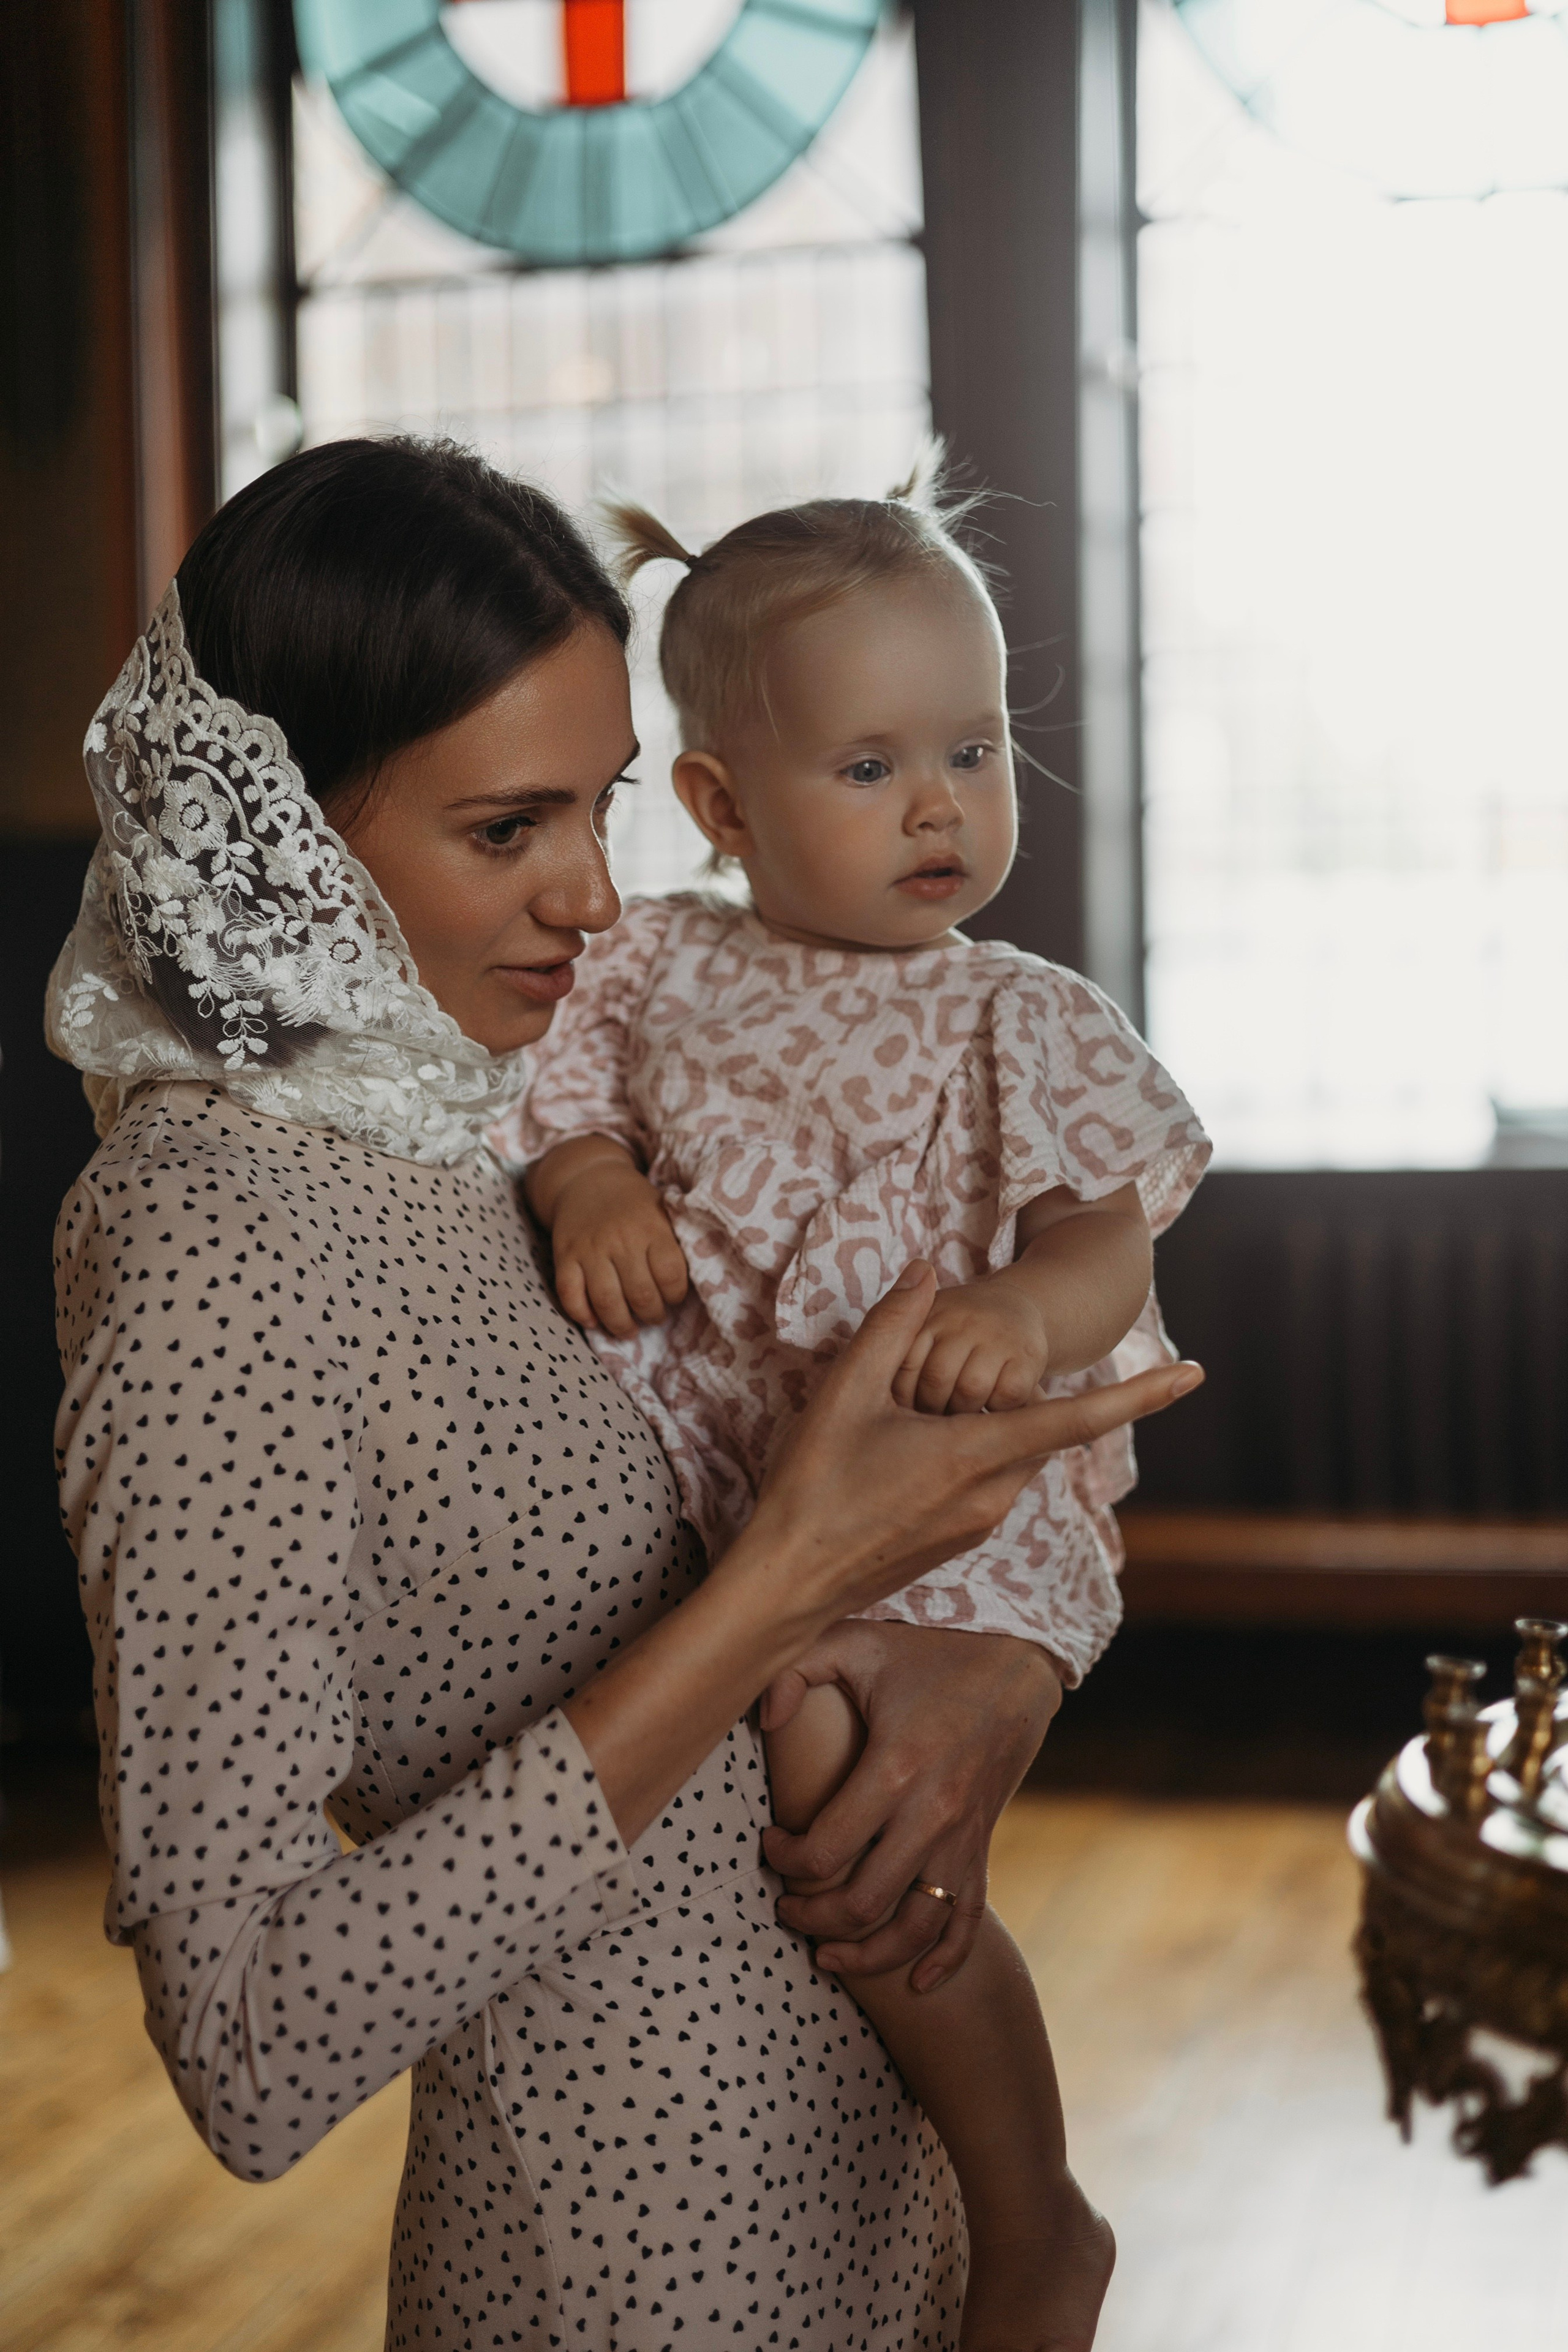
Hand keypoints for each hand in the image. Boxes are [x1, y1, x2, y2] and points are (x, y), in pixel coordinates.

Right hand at [550, 1155, 687, 1335]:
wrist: (588, 1178)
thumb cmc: (635, 1203)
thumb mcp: (663, 1211)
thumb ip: (675, 1243)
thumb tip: (698, 1281)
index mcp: (651, 1227)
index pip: (670, 1275)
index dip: (676, 1295)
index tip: (674, 1298)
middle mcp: (620, 1239)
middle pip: (640, 1294)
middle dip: (652, 1315)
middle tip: (654, 1317)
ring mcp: (589, 1248)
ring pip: (606, 1301)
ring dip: (620, 1325)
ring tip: (628, 1330)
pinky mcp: (564, 1255)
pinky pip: (569, 1294)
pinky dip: (581, 1314)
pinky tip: (594, 1321)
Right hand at [745, 1263, 1199, 1627]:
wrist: (787, 1585)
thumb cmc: (814, 1488)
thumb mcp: (844, 1393)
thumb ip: (892, 1325)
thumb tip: (926, 1271)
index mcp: (974, 1456)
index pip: (1079, 1418)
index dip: (1141, 1395)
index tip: (1194, 1374)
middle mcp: (991, 1497)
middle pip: (1024, 1428)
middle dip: (993, 1399)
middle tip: (909, 1401)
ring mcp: (976, 1526)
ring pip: (1000, 1455)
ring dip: (966, 1430)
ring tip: (885, 1435)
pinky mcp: (959, 1544)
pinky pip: (979, 1484)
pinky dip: (953, 1459)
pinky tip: (889, 1465)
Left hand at [759, 1621, 1061, 1990]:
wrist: (1018, 1659)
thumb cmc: (926, 1649)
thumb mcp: (856, 1642)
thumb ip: (797, 1669)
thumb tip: (761, 1719)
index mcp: (896, 1768)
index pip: (825, 1850)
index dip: (784, 1862)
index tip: (769, 1844)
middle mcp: (933, 1814)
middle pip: (863, 1903)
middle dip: (812, 1916)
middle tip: (783, 1904)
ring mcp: (964, 1836)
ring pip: (915, 1927)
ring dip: (868, 1955)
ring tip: (825, 1956)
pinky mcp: (984, 1844)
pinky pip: (970, 1919)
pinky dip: (947, 1960)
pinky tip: (920, 1986)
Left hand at [892, 1272, 1049, 1415]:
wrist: (1015, 1310)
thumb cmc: (954, 1336)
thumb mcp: (921, 1330)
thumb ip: (892, 1356)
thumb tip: (880, 1414)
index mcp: (926, 1315)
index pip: (903, 1366)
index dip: (901, 1401)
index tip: (902, 1416)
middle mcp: (961, 1317)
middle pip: (935, 1380)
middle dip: (931, 1412)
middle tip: (931, 1424)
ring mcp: (996, 1333)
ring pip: (970, 1391)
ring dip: (963, 1416)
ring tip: (959, 1420)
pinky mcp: (1028, 1354)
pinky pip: (1006, 1397)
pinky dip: (997, 1413)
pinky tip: (991, 1412)